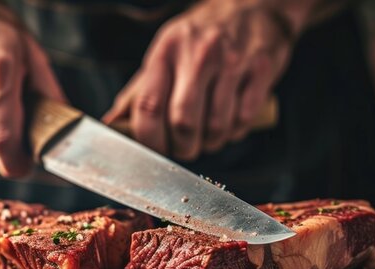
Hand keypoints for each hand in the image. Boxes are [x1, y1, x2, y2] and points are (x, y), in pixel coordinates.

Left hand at [104, 0, 296, 160]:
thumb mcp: (166, 52)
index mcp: (167, 51)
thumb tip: (113, 123)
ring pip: (216, 126)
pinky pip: (244, 119)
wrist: (251, 7)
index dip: (149, 139)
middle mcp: (198, 55)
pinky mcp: (261, 70)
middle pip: (183, 123)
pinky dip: (235, 132)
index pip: (148, 106)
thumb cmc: (202, 36)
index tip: (155, 149)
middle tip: (184, 148)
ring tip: (209, 135)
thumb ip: (140, 90)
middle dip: (183, 148)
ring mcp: (232, 62)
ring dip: (211, 142)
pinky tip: (230, 123)